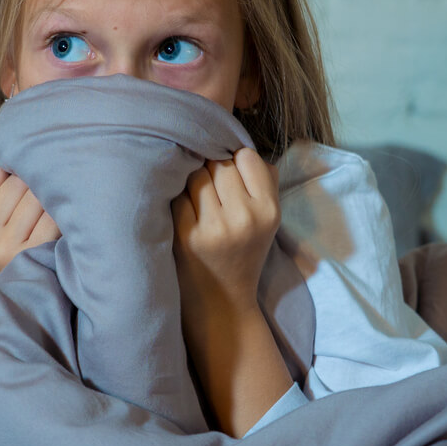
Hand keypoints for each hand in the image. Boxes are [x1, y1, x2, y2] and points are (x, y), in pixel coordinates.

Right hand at [0, 164, 60, 281]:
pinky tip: (65, 218)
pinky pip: (51, 216)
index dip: (14, 171)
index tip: (30, 177)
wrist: (19, 303)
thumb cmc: (9, 257)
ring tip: (59, 202)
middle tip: (52, 188)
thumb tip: (14, 155)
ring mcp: (4, 246)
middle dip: (36, 183)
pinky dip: (61, 213)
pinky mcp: (29, 254)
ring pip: (35, 195)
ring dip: (51, 196)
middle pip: (16, 183)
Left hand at [171, 148, 280, 317]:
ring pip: (196, 175)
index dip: (235, 161)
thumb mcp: (267, 220)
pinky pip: (177, 195)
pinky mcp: (186, 236)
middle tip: (212, 191)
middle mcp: (244, 218)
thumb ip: (263, 180)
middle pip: (219, 164)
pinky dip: (179, 200)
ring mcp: (214, 228)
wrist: (222, 302)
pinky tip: (186, 214)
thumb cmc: (243, 252)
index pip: (246, 157)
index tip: (231, 177)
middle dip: (213, 171)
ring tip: (199, 202)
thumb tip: (240, 143)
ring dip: (193, 182)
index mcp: (269, 211)